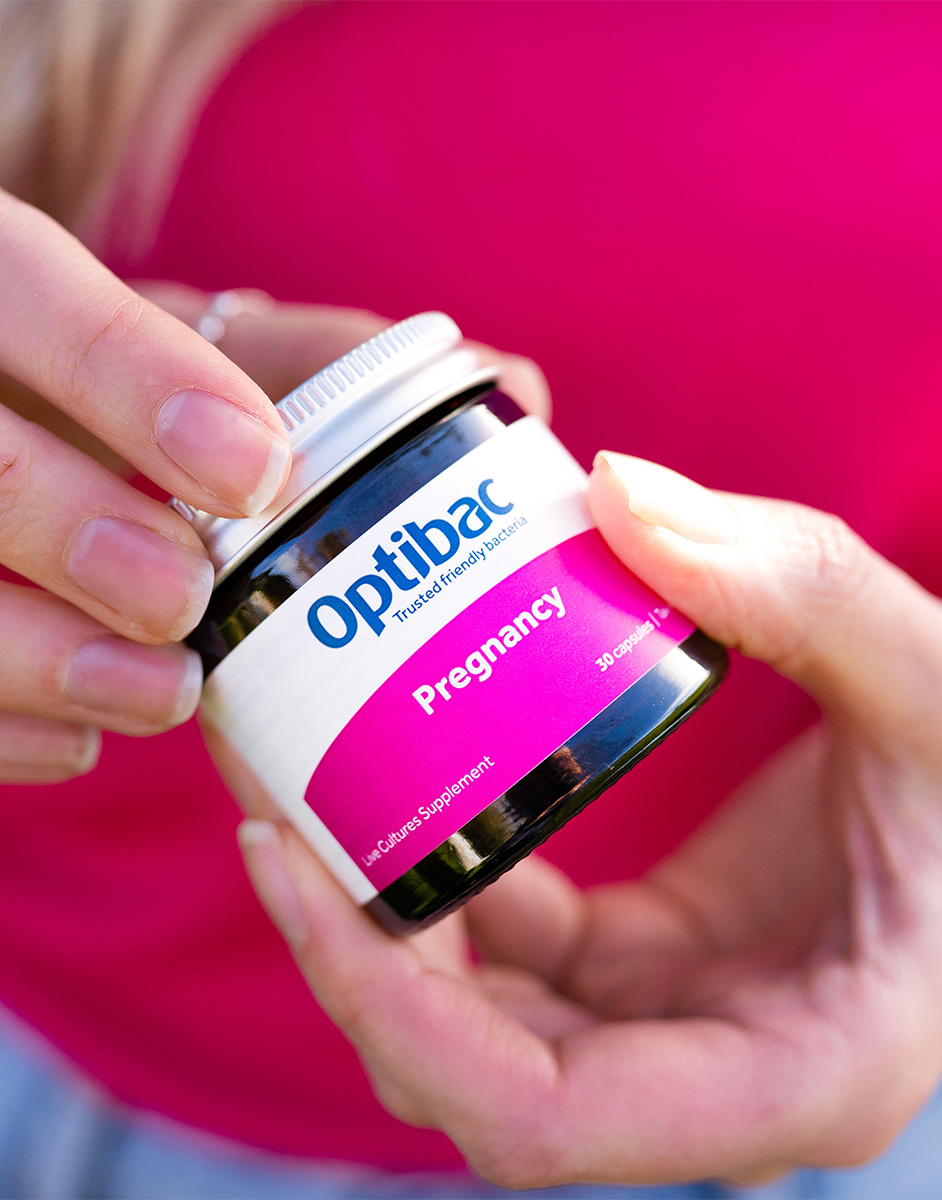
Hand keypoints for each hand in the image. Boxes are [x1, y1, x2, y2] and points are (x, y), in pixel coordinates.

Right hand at [0, 188, 550, 786]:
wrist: (25, 428)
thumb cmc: (137, 390)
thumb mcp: (203, 342)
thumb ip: (328, 356)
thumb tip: (512, 385)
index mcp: (1, 287)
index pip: (32, 289)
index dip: (130, 376)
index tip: (253, 463)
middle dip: (74, 529)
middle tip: (184, 599)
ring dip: (40, 654)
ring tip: (159, 696)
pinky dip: (3, 724)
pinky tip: (82, 740)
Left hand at [236, 450, 941, 1186]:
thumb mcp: (931, 675)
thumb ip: (795, 583)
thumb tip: (615, 491)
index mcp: (795, 1071)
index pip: (538, 1114)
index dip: (387, 1008)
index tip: (287, 866)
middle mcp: (715, 1079)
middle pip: (467, 1070)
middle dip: (342, 945)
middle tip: (264, 787)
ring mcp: (673, 1027)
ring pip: (472, 1021)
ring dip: (371, 914)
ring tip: (299, 777)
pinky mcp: (649, 967)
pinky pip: (509, 954)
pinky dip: (439, 880)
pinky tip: (399, 783)